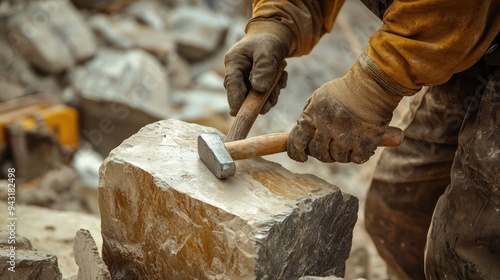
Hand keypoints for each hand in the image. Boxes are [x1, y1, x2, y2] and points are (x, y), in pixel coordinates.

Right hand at [224, 20, 293, 115]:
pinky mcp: (257, 83)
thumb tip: (259, 90)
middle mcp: (238, 73)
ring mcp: (247, 79)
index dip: (234, 100)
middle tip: (273, 97)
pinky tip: (281, 76)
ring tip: (280, 79)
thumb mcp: (268, 51)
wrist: (278, 34)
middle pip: (243, 95)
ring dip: (270, 94)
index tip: (238, 114)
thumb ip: (263, 69)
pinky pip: (265, 94)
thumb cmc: (270, 39)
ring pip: (256, 97)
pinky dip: (275, 88)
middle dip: (259, 99)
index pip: (231, 84)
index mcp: (234, 62)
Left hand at [287, 54, 414, 162]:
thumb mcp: (318, 97)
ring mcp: (346, 138)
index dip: (296, 152)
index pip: (297, 142)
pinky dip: (357, 154)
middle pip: (318, 153)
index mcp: (313, 116)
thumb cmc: (344, 90)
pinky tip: (359, 144)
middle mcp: (327, 129)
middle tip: (329, 146)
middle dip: (321, 152)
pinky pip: (356, 159)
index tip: (301, 157)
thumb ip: (308, 116)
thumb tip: (301, 135)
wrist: (372, 86)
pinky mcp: (364, 144)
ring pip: (337, 158)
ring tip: (346, 141)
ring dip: (340, 153)